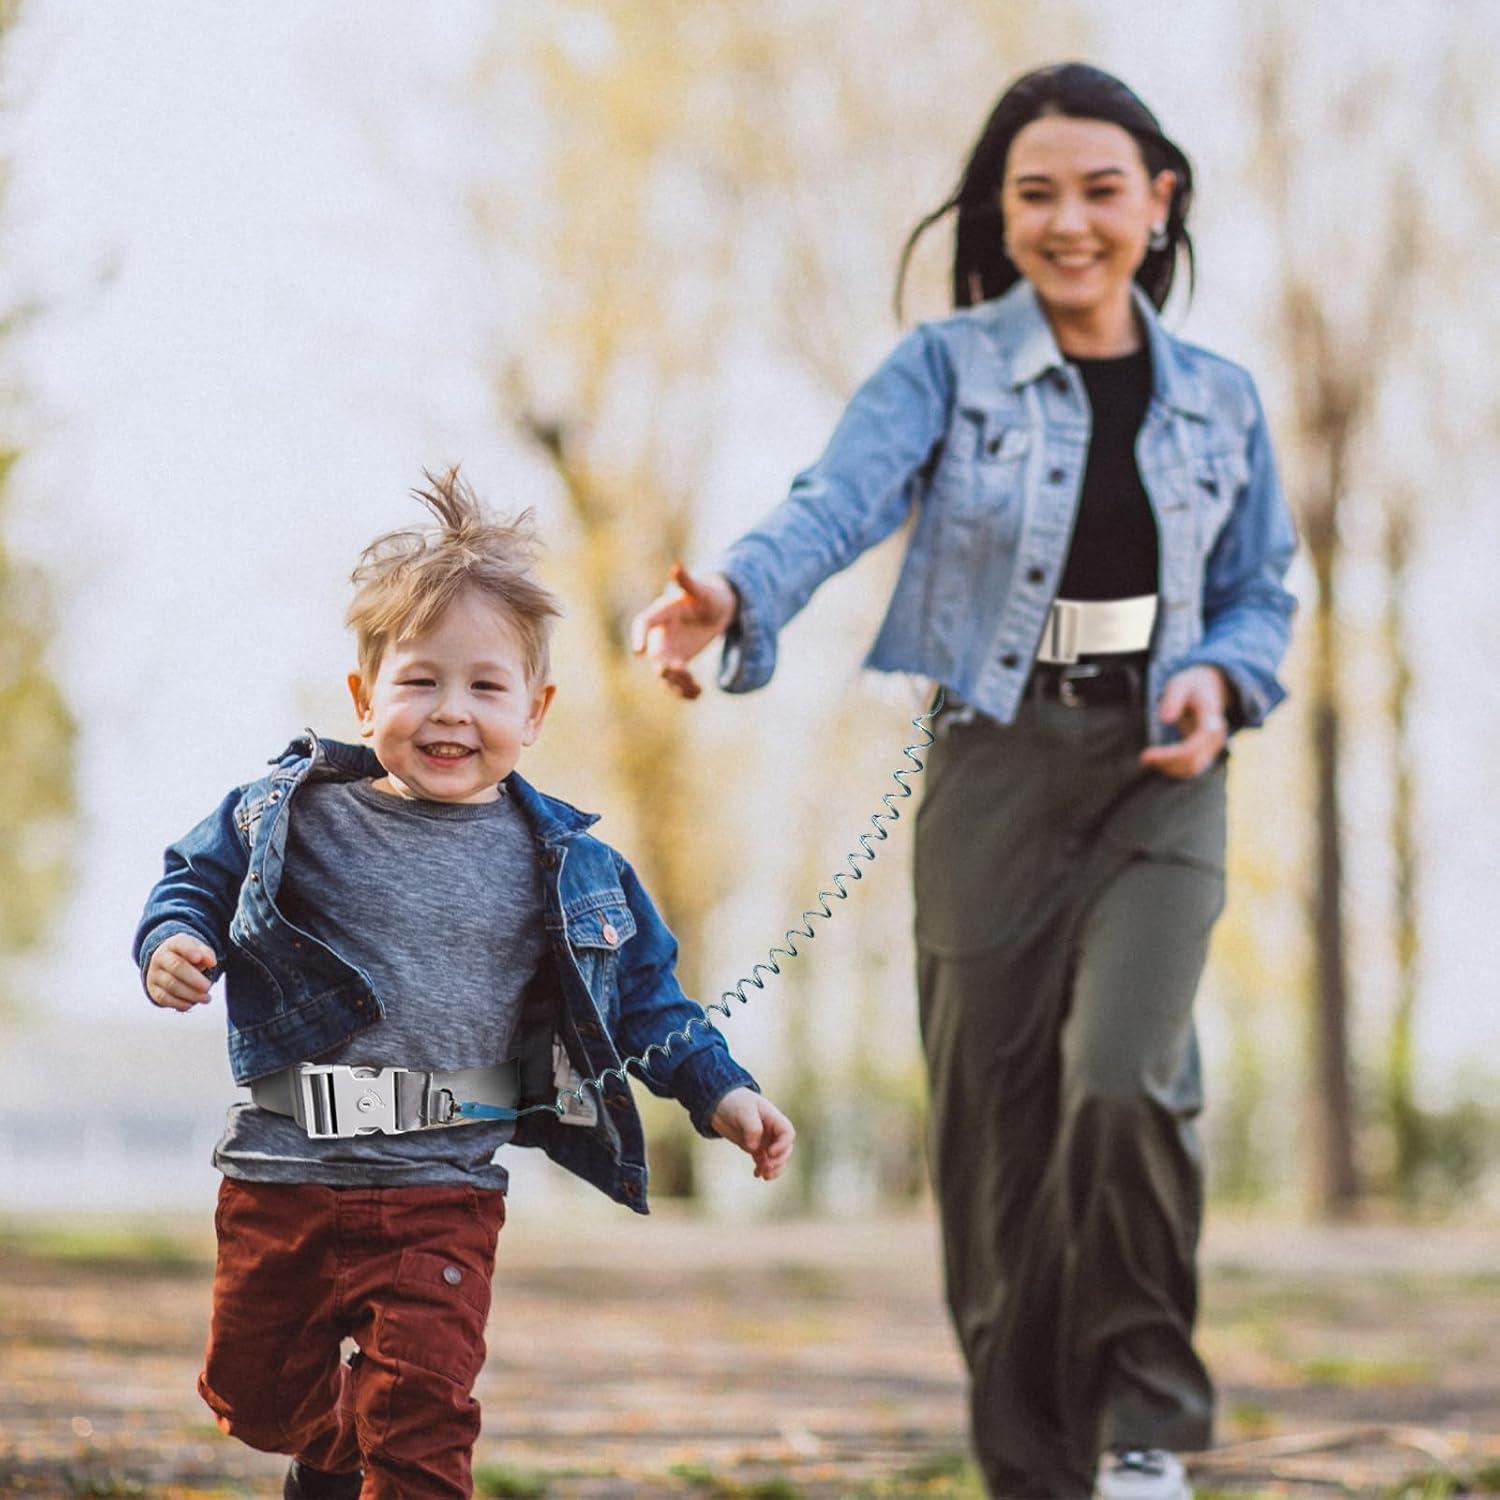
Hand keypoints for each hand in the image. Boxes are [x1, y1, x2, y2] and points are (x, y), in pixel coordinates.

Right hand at [145, 932, 217, 1011]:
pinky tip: (190, 1004)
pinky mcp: (153, 990)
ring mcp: (154, 974)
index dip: (189, 951)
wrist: (167, 963)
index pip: (180, 944)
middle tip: (208, 986)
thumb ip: (206, 954)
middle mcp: (160, 958)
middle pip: (176, 966)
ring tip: (206, 998)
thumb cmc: (188, 956)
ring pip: (171, 984)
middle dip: (193, 978)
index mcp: (173, 944)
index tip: (199, 958)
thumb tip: (212, 962)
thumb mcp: (198, 950)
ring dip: (190, 993)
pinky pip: (163, 998)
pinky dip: (178, 1003)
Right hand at [628, 563, 737, 699]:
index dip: (639, 636)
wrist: (719, 609)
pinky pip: (676, 681)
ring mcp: (669, 650)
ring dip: (677, 683)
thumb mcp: (703, 589)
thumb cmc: (709, 594)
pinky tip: (699, 694)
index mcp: (662, 613)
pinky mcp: (678, 662)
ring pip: (665, 673)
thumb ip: (688, 582)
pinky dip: (685, 690)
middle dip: (666, 666)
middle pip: (656, 654)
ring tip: (697, 688)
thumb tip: (676, 567)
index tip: (638, 651)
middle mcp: (661, 634)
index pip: (644, 623)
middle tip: (684, 670)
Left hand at [710, 1087, 795, 1180]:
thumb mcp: (744, 1111)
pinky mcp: (754, 1146)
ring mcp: (763, 1139)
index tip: (770, 1153)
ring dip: (773, 1168)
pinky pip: (763, 1160)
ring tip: (764, 1176)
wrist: (718, 1103)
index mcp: (773, 1118)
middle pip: (785, 1148)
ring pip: (776, 1157)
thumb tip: (754, 1148)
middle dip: (779, 1160)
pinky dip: (762, 1168)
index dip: (783, 1145)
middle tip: (767, 1167)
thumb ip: (752, 1128)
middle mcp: (771, 1130)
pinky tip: (757, 1174)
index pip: (787, 1133)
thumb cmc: (734, 1102)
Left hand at [1139, 665, 1229, 778]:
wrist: (1212, 687)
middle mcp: (1215, 737)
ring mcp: (1212, 746)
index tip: (1146, 755)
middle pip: (1191, 762)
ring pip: (1192, 768)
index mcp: (1210, 720)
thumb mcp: (1180, 684)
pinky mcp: (1206, 751)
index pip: (1192, 747)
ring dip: (1169, 768)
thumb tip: (1164, 719)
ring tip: (1148, 758)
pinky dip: (1174, 768)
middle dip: (1165, 763)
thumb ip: (1173, 698)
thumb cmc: (1192, 686)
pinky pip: (1191, 767)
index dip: (1168, 755)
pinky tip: (1157, 760)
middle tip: (1143, 757)